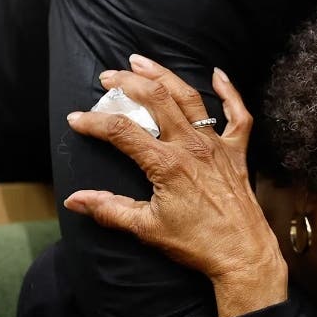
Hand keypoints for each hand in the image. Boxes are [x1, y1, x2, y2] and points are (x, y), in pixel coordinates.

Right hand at [63, 55, 287, 316]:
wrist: (242, 254)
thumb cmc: (196, 243)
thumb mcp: (147, 229)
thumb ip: (109, 209)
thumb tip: (74, 200)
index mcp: (166, 164)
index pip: (122, 132)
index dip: (95, 122)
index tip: (75, 119)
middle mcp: (191, 146)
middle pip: (156, 100)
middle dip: (128, 83)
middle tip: (108, 76)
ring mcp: (216, 145)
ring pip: (189, 98)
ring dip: (164, 75)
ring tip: (142, 62)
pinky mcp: (237, 151)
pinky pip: (237, 114)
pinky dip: (229, 92)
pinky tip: (217, 73)